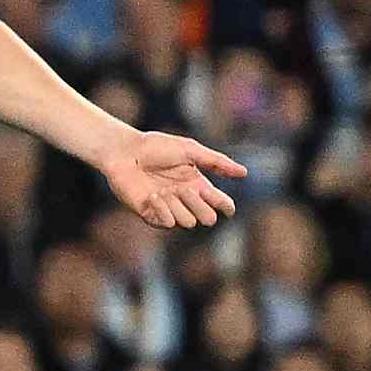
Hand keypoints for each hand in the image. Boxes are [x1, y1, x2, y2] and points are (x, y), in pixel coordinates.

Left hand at [98, 130, 246, 231]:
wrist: (125, 152)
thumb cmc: (156, 147)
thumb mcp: (190, 150)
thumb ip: (216, 162)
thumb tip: (244, 173)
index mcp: (198, 185)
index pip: (221, 204)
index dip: (226, 207)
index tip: (225, 205)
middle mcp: (185, 200)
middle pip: (208, 218)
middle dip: (200, 206)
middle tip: (184, 189)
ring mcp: (168, 209)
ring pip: (188, 222)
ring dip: (177, 205)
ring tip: (161, 189)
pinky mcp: (151, 215)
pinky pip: (167, 224)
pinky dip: (162, 209)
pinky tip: (152, 196)